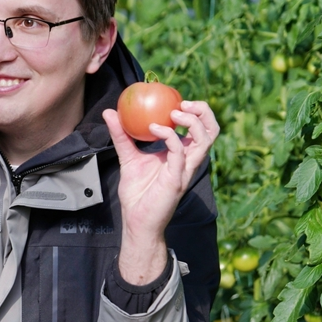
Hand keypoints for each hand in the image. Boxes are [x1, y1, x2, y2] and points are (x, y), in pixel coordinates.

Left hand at [103, 100, 219, 284]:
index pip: (199, 129)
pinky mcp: (177, 179)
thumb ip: (122, 135)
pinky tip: (154, 128)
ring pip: (205, 139)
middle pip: (212, 131)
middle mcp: (188, 161)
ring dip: (192, 121)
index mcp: (181, 155)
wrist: (136, 222)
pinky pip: (180, 152)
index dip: (195, 111)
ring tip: (173, 113)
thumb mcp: (127, 158)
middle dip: (203, 112)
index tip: (176, 99)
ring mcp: (185, 170)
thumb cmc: (136, 194)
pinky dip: (169, 136)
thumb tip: (109, 112)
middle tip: (183, 103)